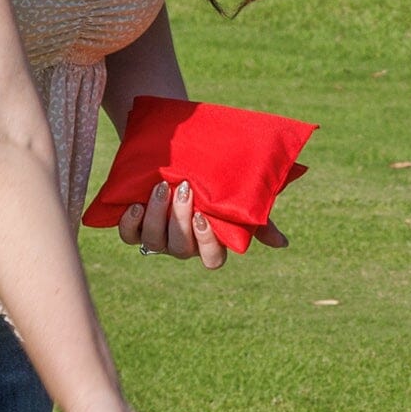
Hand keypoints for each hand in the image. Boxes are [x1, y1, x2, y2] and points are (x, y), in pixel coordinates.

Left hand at [117, 178, 284, 269]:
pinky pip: (129, 237)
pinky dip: (131, 223)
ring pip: (154, 241)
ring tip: (160, 187)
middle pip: (181, 248)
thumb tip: (281, 244)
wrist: (174, 152)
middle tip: (182, 189)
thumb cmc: (210, 178)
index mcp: (208, 241)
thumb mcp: (236, 196)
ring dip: (157, 215)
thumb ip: (257, 218)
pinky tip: (136, 205)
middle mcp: (182, 245)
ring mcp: (157, 238)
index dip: (207, 243)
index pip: (212, 259)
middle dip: (180, 220)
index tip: (204, 216)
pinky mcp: (134, 227)